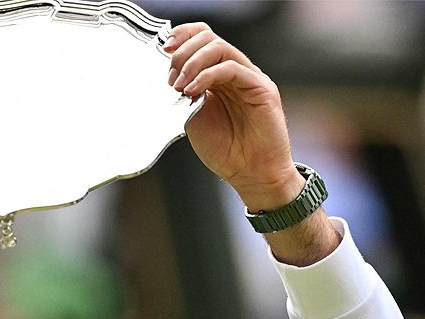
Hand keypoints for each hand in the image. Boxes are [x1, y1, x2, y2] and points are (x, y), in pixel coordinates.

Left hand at [165, 24, 301, 211]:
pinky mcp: (261, 87)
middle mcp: (234, 72)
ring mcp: (249, 77)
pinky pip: (232, 68)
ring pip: (220, 48)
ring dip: (192, 63)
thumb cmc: (226, 151)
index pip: (201, 39)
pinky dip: (207, 75)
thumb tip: (167, 76)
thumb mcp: (193, 118)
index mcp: (218, 76)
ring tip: (179, 86)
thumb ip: (184, 95)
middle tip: (170, 75)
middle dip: (183, 51)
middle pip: (208, 38)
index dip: (181, 37)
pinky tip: (192, 91)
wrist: (251, 175)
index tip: (164, 51)